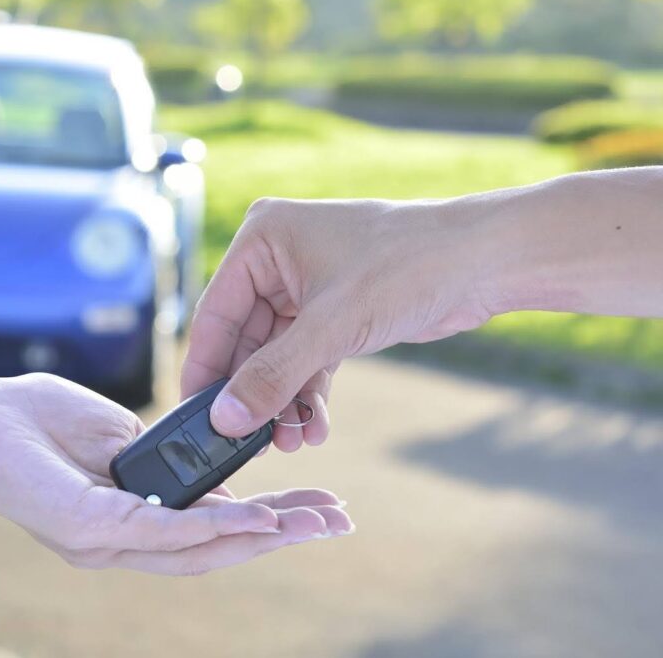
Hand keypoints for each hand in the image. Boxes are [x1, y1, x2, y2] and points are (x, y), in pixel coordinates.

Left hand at [0, 373, 353, 574]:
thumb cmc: (33, 423)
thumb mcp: (113, 435)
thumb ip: (159, 457)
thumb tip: (201, 464)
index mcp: (132, 517)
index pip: (211, 528)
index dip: (268, 522)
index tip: (317, 504)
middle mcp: (121, 541)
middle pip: (215, 549)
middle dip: (283, 535)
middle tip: (340, 521)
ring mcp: (102, 540)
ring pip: (196, 548)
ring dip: (261, 536)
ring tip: (315, 522)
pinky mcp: (82, 526)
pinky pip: (156, 529)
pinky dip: (209, 527)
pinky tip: (254, 519)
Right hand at [182, 197, 492, 450]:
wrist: (485, 262)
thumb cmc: (410, 267)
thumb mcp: (332, 326)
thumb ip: (272, 376)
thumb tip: (225, 420)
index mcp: (262, 239)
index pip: (216, 314)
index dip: (206, 370)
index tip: (196, 418)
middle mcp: (277, 259)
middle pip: (245, 341)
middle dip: (255, 394)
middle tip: (251, 443)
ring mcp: (306, 287)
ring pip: (277, 356)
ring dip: (283, 401)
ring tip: (292, 442)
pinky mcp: (334, 312)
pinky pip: (306, 359)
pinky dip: (309, 392)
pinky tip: (315, 427)